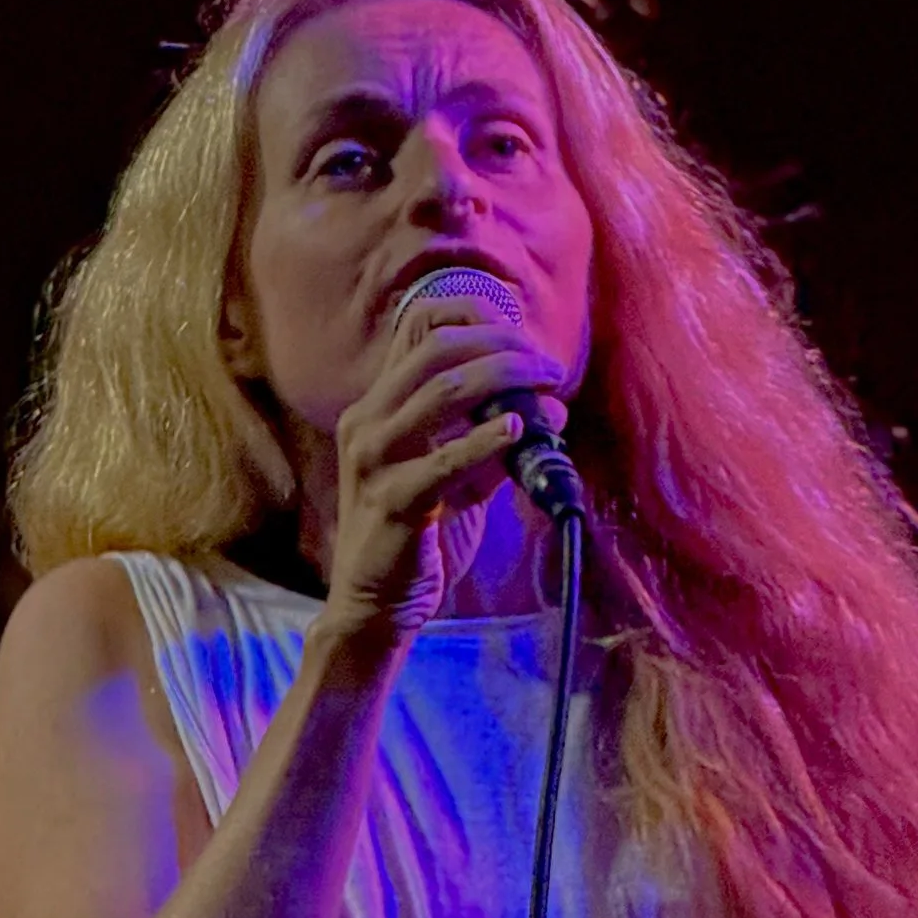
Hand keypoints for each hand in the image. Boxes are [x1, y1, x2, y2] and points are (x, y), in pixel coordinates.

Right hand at [322, 294, 569, 653]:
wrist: (376, 605)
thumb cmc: (418, 536)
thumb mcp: (455, 472)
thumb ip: (491, 434)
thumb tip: (551, 405)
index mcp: (376, 406)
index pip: (418, 327)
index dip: (474, 312)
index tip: (522, 330)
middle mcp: (366, 422)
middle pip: (439, 350)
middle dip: (504, 345)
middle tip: (548, 365)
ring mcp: (372, 461)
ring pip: (442, 391)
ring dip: (505, 379)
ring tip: (547, 388)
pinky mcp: (390, 502)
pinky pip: (443, 461)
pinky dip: (485, 440)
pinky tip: (520, 430)